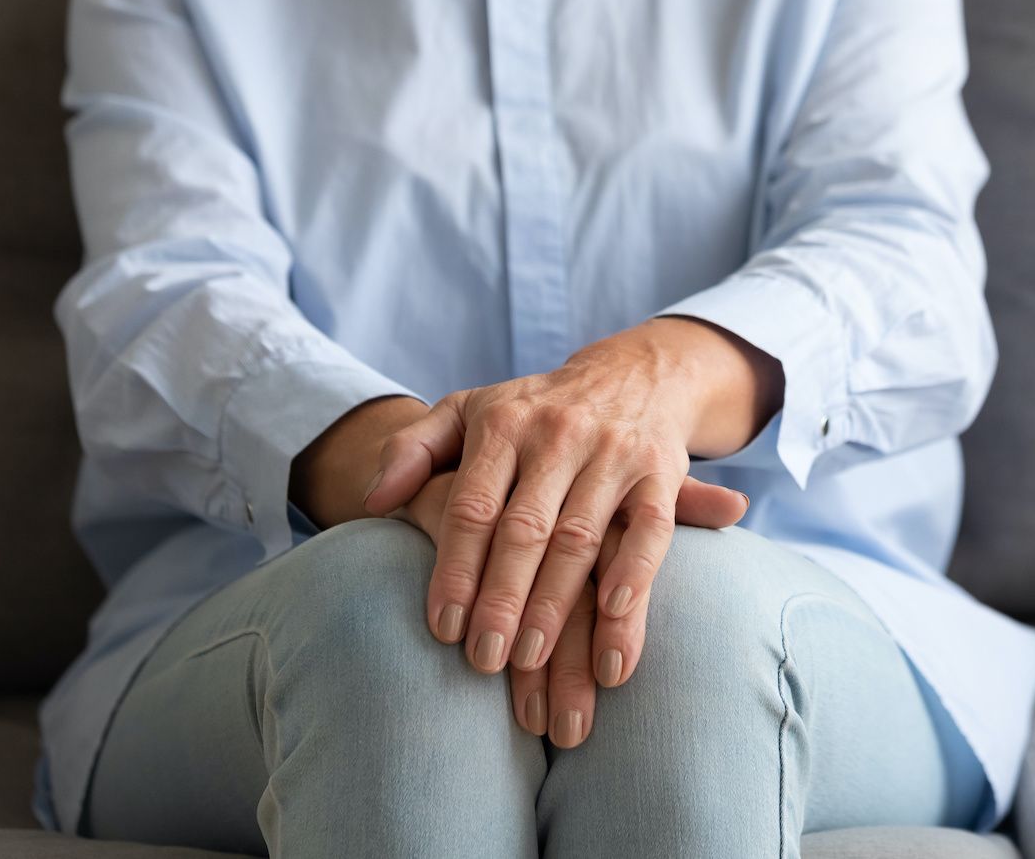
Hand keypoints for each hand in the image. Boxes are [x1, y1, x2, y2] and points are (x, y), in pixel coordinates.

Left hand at [362, 317, 778, 690]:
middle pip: (525, 529)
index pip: (473, 506)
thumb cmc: (535, 410)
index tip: (443, 629)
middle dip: (503, 599)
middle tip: (483, 661)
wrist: (634, 373)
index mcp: (504, 424)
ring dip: (558, 605)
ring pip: (582, 538)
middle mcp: (558, 435)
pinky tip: (615, 616)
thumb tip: (372, 500)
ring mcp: (614, 453)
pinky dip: (635, 570)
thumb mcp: (467, 410)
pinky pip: (650, 527)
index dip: (455, 569)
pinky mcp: (661, 471)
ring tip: (532, 661)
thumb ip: (412, 448)